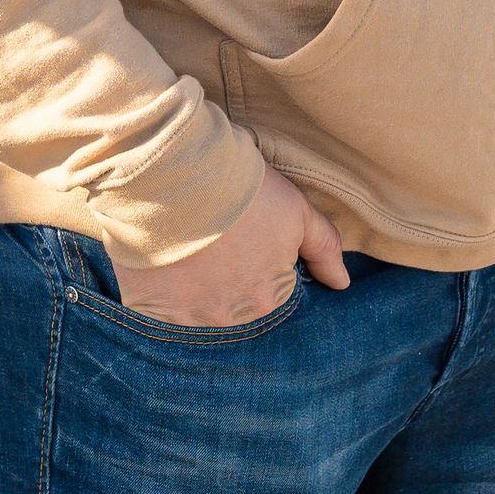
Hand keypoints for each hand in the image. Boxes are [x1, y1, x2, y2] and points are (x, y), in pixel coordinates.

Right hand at [114, 165, 348, 327]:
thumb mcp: (297, 210)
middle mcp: (235, 318)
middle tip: (215, 242)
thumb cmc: (243, 188)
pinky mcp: (154, 313)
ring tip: (188, 248)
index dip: (257, 262)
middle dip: (228, 280)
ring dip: (195, 288)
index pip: (272, 293)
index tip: (243, 239)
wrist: (180, 174)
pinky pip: (161, 316)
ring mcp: (192, 319)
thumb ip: (323, 248)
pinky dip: (162, 296)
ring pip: (199, 312)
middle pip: (236, 306)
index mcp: (272, 297)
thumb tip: (341, 284)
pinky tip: (163, 264)